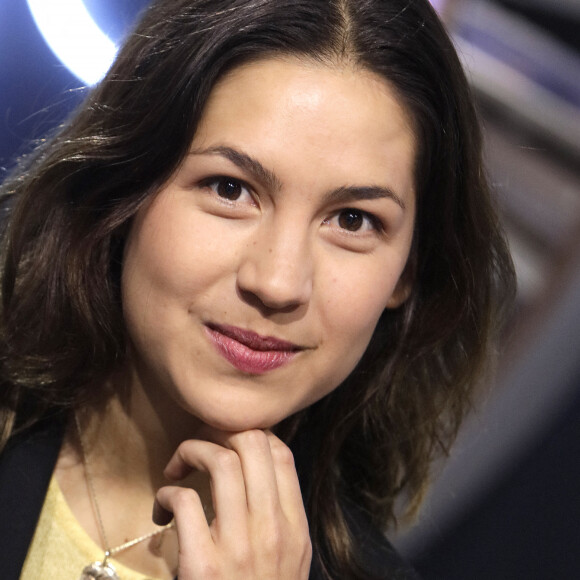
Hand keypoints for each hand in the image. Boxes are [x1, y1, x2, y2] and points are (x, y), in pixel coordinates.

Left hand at [154, 429, 311, 578]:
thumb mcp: (287, 563)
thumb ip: (278, 520)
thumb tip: (253, 473)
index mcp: (294, 528)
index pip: (280, 453)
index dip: (250, 434)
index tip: (227, 443)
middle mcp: (272, 530)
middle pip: (253, 445)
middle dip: (219, 431)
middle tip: (200, 446)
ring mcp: (240, 548)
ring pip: (221, 462)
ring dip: (191, 452)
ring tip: (177, 468)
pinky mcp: (203, 567)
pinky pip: (185, 501)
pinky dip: (167, 494)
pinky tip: (162, 509)